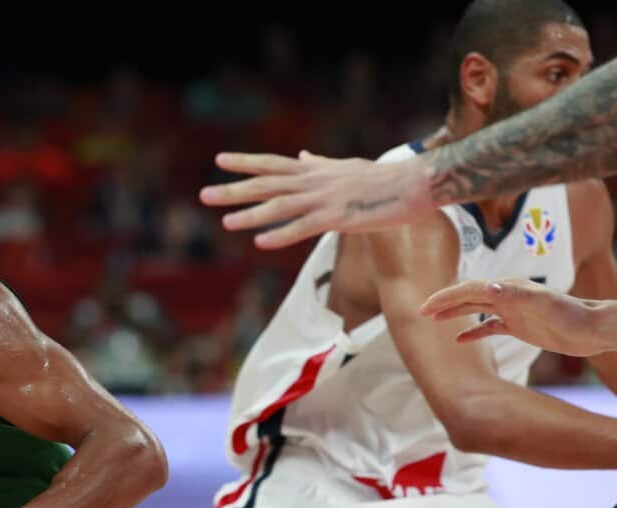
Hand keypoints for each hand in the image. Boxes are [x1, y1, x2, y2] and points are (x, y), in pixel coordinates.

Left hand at [199, 151, 434, 248]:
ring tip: (225, 223)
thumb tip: (301, 155)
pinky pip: (303, 228)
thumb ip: (319, 163)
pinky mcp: (337, 218)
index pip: (271, 164)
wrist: (413, 185)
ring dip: (250, 215)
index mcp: (313, 169)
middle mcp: (313, 180)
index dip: (245, 162)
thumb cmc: (380, 179)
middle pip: (266, 185)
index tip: (219, 160)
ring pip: (279, 207)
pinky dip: (280, 234)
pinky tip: (260, 242)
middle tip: (204, 195)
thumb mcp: (345, 166)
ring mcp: (324, 199)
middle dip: (233, 190)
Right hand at [420, 279, 610, 356]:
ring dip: (454, 313)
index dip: (446, 297)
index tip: (426, 307)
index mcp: (508, 289)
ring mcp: (512, 311)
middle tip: (421, 311)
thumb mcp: (543, 304)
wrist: (594, 329)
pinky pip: (489, 327)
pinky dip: (473, 332)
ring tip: (433, 320)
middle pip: (468, 297)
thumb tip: (487, 288)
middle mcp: (507, 296)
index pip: (469, 290)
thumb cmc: (572, 315)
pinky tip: (461, 339)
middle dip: (444, 303)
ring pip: (475, 310)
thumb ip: (515, 295)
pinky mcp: (519, 326)